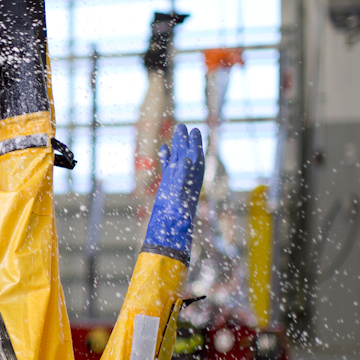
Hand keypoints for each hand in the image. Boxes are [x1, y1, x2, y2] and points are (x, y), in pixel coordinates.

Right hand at [143, 124, 204, 256]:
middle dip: (187, 142)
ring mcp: (176, 183)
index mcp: (191, 182)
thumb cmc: (175, 222)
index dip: (195, 146)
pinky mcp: (167, 187)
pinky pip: (168, 168)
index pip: (195, 160)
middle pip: (188, 156)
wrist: (168, 234)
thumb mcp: (179, 202)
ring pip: (178, 159)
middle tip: (185, 126)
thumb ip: (182, 180)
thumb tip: (185, 161)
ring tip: (177, 130)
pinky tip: (164, 148)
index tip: (196, 132)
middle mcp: (186, 181)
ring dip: (177, 146)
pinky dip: (166, 158)